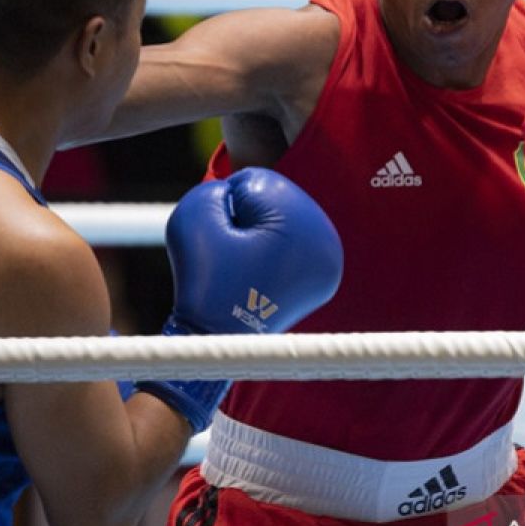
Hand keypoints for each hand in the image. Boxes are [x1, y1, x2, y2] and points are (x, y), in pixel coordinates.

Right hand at [136, 168, 342, 430]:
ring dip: (256, 234)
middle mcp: (329, 245)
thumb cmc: (203, 280)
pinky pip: (289, 243)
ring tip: (245, 270)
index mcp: (305, 227)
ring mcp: (330, 264)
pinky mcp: (323, 278)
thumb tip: (243, 193)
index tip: (224, 248)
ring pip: (281, 220)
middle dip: (244, 220)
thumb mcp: (194, 216)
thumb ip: (216, 187)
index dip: (224, 209)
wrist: (215, 342)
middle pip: (274, 200)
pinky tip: (256, 274)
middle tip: (233, 260)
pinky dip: (268, 251)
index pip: (254, 183)